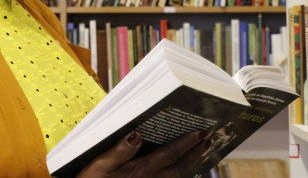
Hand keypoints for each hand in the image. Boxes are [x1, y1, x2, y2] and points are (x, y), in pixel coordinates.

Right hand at [75, 130, 209, 177]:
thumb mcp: (99, 166)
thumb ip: (119, 151)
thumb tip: (137, 134)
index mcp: (140, 171)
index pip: (169, 155)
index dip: (186, 144)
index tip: (201, 133)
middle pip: (179, 168)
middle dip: (195, 154)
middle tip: (208, 141)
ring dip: (190, 166)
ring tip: (200, 155)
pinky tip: (179, 173)